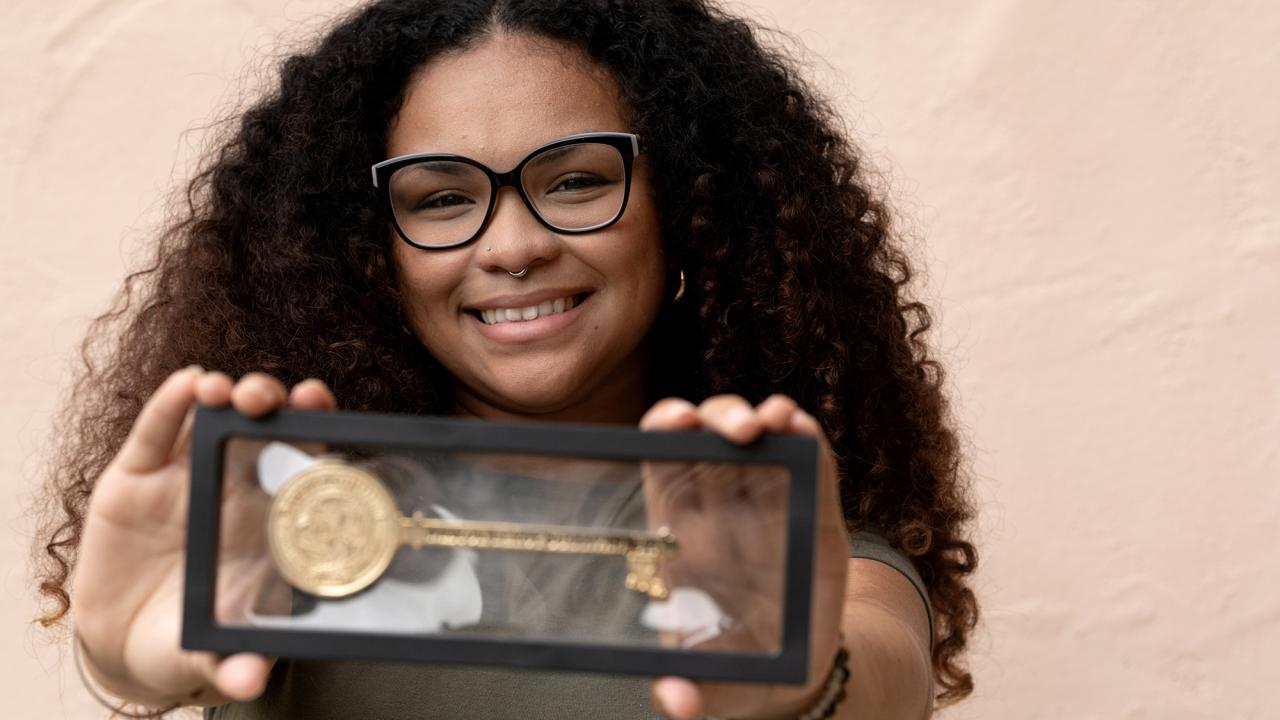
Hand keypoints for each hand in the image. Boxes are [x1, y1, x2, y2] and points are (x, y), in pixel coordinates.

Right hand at [71, 368, 336, 707]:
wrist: (127, 638)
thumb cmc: (193, 631)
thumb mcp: (216, 646)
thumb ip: (236, 661)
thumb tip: (251, 682)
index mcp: (268, 515)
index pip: (303, 458)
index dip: (316, 426)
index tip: (323, 407)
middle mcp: (234, 483)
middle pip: (263, 425)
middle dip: (275, 401)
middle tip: (279, 398)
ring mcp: (185, 473)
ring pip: (212, 416)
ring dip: (225, 393)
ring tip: (226, 390)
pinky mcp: (137, 475)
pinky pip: (156, 431)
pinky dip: (171, 403)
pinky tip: (187, 386)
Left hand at [640, 395, 848, 719]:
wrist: (790, 675)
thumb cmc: (730, 667)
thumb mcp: (708, 684)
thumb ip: (686, 692)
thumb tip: (676, 701)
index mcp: (681, 531)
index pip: (663, 460)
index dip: (663, 430)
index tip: (671, 422)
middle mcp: (722, 505)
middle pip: (711, 436)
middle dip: (718, 415)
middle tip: (735, 429)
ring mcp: (771, 501)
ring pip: (761, 437)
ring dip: (766, 415)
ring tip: (776, 419)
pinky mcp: (817, 512)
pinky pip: (812, 462)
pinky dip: (808, 438)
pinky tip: (803, 429)